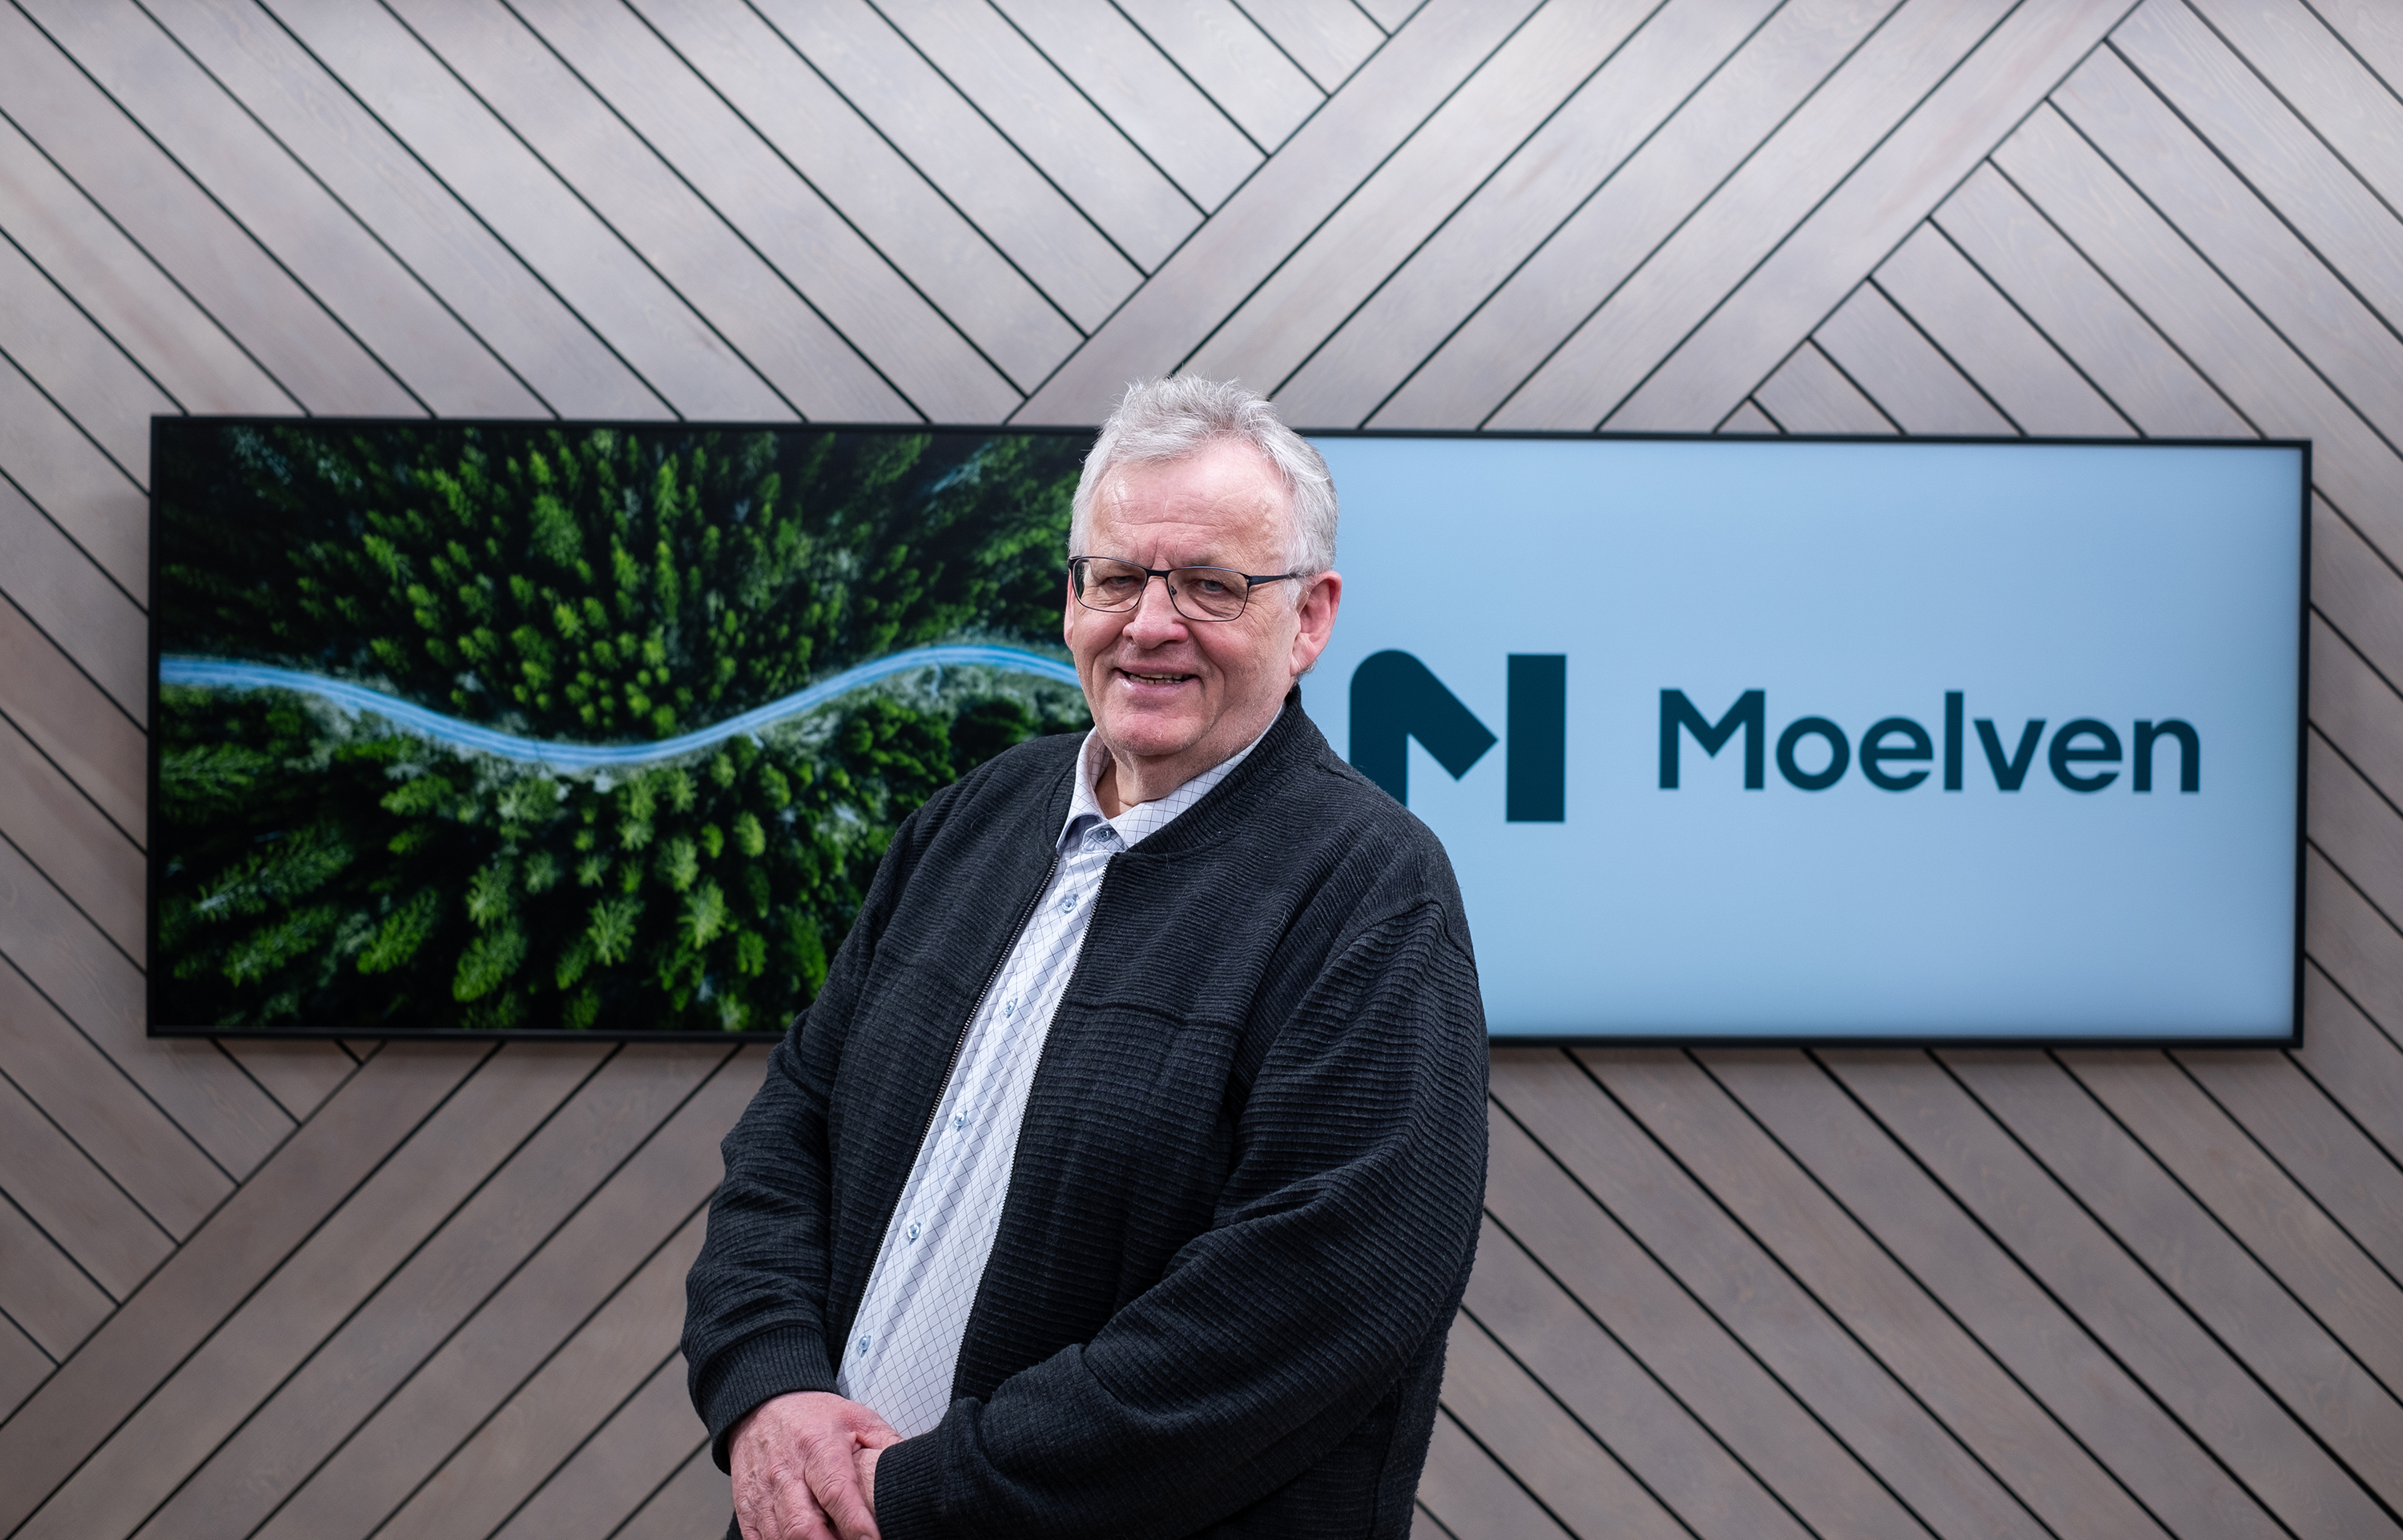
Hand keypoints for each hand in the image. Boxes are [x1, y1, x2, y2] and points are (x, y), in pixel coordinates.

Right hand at [729, 1390, 900, 1539]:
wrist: (762, 1406)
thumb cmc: (813, 1416)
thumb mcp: (856, 1418)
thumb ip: (887, 1445)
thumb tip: (914, 1470)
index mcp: (817, 1447)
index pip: (837, 1491)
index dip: (855, 1523)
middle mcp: (786, 1472)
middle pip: (804, 1525)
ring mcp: (763, 1492)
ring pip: (781, 1536)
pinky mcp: (747, 1507)